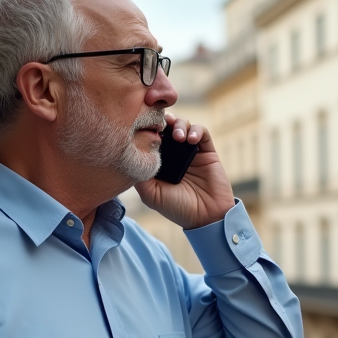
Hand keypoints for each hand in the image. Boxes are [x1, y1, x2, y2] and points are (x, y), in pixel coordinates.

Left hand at [134, 114, 234, 228]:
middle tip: (160, 123)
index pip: (151, 138)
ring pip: (183, 125)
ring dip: (179, 124)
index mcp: (159, 162)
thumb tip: (129, 154)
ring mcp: (190, 151)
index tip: (143, 126)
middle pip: (166, 127)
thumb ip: (139, 176)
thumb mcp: (151, 194)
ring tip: (177, 136)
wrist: (205, 217)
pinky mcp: (207, 151)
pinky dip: (196, 130)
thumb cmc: (177, 208)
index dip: (147, 129)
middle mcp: (174, 154)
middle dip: (162, 121)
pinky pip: (202, 132)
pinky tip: (190, 139)